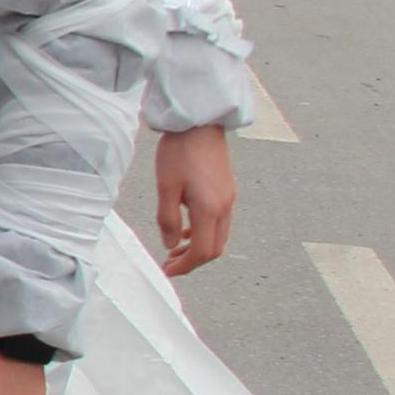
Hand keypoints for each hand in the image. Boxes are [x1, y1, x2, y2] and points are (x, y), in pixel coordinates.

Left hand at [155, 124, 236, 274]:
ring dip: (197, 247)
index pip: (203, 251)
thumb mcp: (166, 187)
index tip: (167, 271)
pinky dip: (203, 232)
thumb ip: (168, 219)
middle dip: (192, 261)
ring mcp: (228, 198)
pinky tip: (185, 229)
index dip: (185, 266)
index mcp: (211, 209)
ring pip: (218, 235)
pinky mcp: (226, 189)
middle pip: (214, 248)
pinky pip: (218, 221)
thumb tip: (171, 245)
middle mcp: (225, 207)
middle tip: (169, 264)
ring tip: (174, 249)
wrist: (199, 124)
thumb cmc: (179, 152)